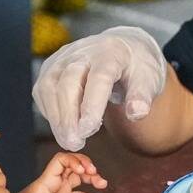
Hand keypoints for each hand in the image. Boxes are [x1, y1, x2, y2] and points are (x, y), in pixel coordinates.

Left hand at [12, 152, 107, 192]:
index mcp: (49, 177)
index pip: (62, 160)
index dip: (74, 160)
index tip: (82, 170)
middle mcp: (57, 180)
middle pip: (75, 165)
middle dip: (87, 166)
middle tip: (95, 173)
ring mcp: (62, 190)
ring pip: (81, 178)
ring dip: (92, 179)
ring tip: (102, 185)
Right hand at [32, 26, 166, 149]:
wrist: (124, 48)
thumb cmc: (136, 68)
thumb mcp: (149, 80)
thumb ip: (143, 97)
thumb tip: (136, 113)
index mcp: (111, 53)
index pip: (99, 78)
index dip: (91, 105)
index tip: (88, 131)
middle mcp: (83, 51)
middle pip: (68, 82)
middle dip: (68, 116)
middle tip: (75, 143)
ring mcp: (64, 57)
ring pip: (49, 85)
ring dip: (56, 117)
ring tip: (68, 141)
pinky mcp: (52, 66)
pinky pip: (42, 89)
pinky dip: (50, 111)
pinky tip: (62, 126)